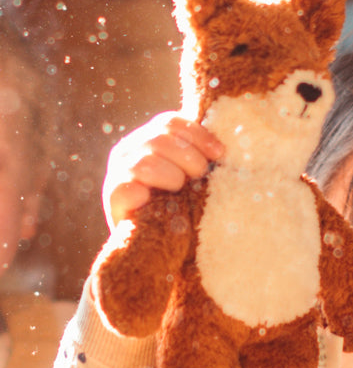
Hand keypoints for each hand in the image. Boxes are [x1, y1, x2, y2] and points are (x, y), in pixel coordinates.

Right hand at [102, 112, 224, 229]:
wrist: (159, 245)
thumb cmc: (183, 207)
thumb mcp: (193, 176)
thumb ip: (201, 156)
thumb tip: (223, 148)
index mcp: (149, 139)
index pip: (169, 122)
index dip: (197, 134)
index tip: (219, 153)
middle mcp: (130, 151)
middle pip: (160, 138)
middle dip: (189, 157)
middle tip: (201, 175)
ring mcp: (118, 172)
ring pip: (146, 162)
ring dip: (172, 176)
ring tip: (180, 190)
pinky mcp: (113, 198)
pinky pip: (128, 190)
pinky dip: (146, 194)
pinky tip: (158, 202)